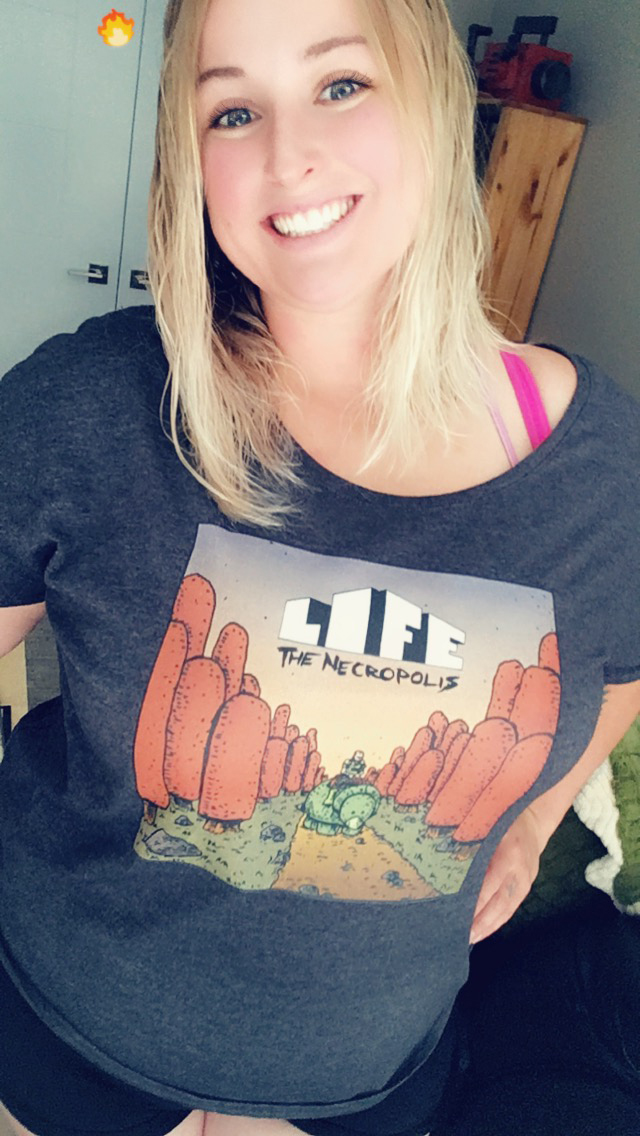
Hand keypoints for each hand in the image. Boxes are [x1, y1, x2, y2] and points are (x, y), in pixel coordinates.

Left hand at [469, 807, 544, 944]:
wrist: (533, 821)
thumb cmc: (501, 821)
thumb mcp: (487, 827)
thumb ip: (472, 845)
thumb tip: (445, 868)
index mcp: (510, 853)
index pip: (490, 883)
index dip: (475, 901)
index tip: (457, 913)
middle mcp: (521, 869)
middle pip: (500, 902)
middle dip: (481, 920)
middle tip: (462, 934)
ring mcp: (526, 880)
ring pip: (507, 908)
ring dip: (489, 925)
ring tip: (471, 938)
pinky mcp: (527, 886)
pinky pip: (511, 907)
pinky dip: (497, 920)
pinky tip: (484, 929)